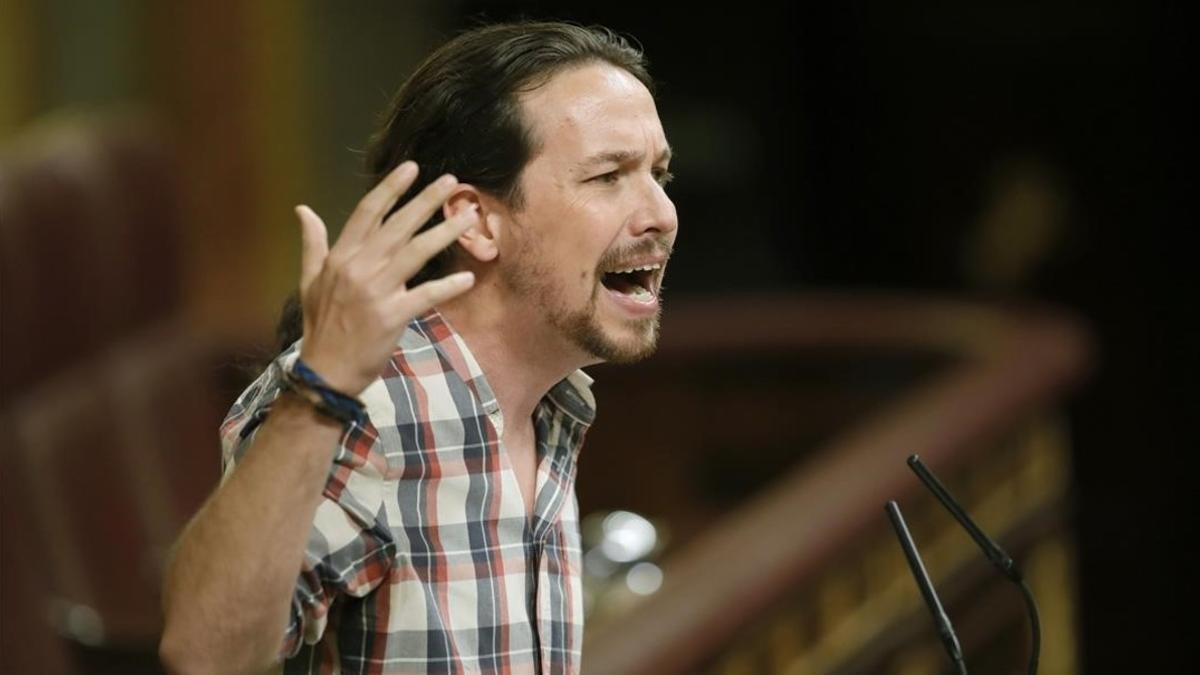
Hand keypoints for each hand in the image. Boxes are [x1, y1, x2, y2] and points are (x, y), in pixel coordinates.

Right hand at [294, 161, 476, 394]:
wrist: (325, 372)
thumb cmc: (321, 325)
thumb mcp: (310, 281)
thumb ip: (313, 243)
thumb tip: (303, 209)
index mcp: (341, 257)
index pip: (368, 212)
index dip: (391, 188)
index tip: (411, 168)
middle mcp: (359, 267)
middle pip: (398, 225)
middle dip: (426, 200)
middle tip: (452, 181)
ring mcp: (376, 291)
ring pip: (416, 252)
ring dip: (445, 233)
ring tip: (469, 218)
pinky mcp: (392, 316)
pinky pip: (425, 296)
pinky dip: (447, 287)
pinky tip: (467, 278)